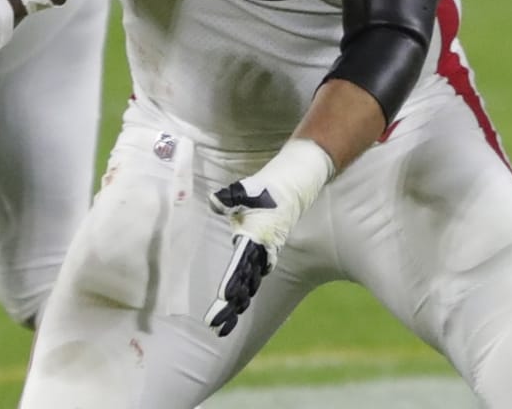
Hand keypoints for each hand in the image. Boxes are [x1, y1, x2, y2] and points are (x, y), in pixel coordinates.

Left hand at [204, 139, 333, 336]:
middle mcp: (259, 250)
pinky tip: (237, 300)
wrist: (295, 183)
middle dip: (231, 306)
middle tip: (216, 327)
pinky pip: (252, 273)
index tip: (222, 302)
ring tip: (221, 324)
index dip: (231, 286)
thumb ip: (231, 197)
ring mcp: (263, 251)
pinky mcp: (264, 248)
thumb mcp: (248, 189)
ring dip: (237, 302)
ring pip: (249, 282)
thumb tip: (216, 201)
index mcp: (254, 238)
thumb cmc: (268, 187)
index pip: (239, 266)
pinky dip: (243, 288)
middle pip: (244, 283)